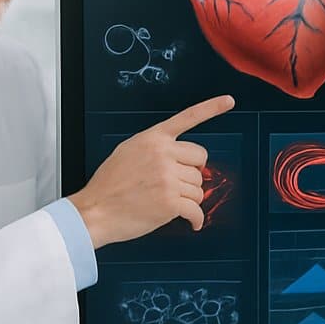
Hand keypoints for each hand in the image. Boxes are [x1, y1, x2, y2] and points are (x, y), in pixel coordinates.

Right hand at [69, 94, 235, 246]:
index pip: (187, 118)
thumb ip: (154, 148)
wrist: (95, 211)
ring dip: (189, 199)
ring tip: (169, 202)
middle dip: (192, 175)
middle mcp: (163, 154)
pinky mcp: (171, 202)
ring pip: (199, 188)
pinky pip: (196, 210)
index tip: (229, 100)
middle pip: (200, 161)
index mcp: (153, 139)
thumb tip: (177, 156)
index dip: (212, 108)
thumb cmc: (108, 186)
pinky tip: (191, 222)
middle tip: (177, 185)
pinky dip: (196, 219)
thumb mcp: (127, 152)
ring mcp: (168, 178)